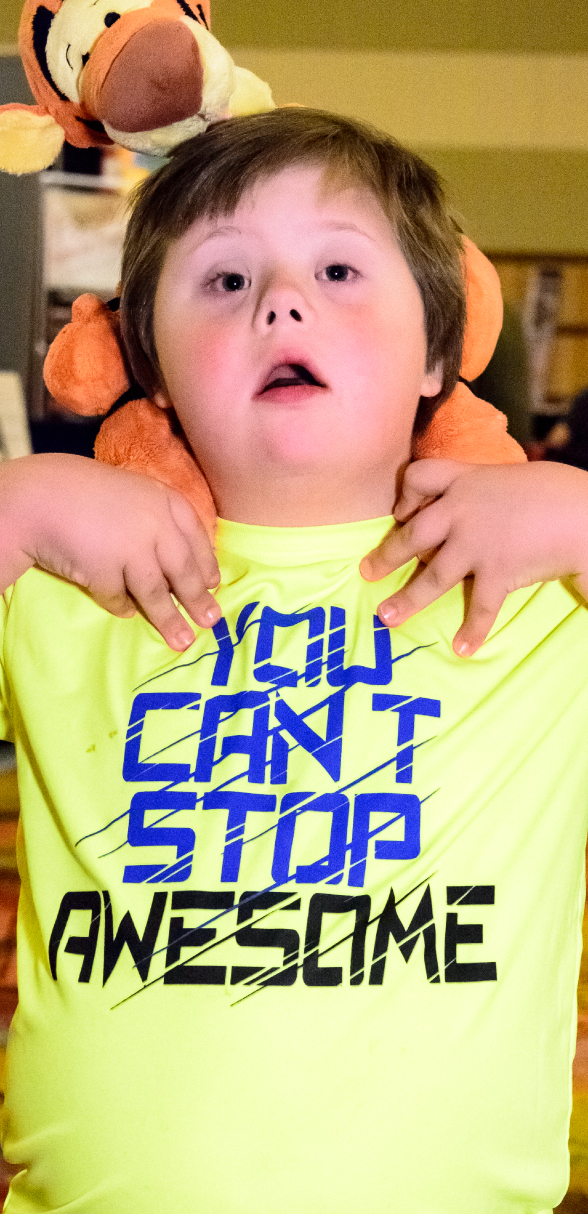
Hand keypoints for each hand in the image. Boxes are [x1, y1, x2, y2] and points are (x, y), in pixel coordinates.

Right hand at [0, 453, 220, 650]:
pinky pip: (119, 598)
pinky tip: (127, 614)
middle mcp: (155, 525)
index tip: (214, 586)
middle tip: (211, 621)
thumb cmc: (88, 493)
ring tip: (182, 640)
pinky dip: (123, 608)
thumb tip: (180, 562)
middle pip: (183, 570)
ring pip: (156, 592)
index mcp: (166, 501)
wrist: (41, 496)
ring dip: (169, 619)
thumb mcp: (134, 494)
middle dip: (198, 600)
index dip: (207, 565)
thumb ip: (158, 520)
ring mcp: (131, 549)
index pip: (197, 539)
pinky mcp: (105, 571)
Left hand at [360, 459, 587, 655]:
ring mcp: (475, 544)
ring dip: (408, 600)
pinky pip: (480, 607)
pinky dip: (472, 630)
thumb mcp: (511, 477)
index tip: (400, 512)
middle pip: (412, 534)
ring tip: (386, 618)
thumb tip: (472, 512)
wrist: (582, 512)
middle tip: (366, 572)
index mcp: (466, 480)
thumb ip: (484, 492)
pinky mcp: (496, 571)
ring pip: (432, 576)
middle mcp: (461, 512)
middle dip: (386, 555)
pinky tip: (462, 649)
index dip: (406, 495)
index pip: (421, 476)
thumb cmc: (555, 491)